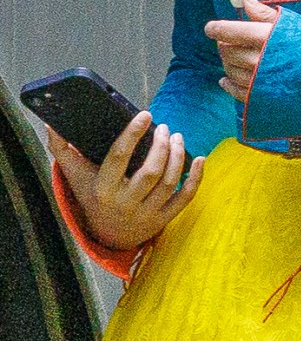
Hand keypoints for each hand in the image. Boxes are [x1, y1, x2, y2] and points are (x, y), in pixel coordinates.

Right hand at [49, 112, 204, 249]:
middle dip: (161, 146)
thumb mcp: (75, 175)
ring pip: (169, 183)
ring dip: (178, 157)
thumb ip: (62, 149)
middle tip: (165, 127)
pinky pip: (184, 199)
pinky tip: (200, 159)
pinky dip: (196, 179)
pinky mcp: (163, 220)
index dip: (133, 134)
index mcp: (104, 189)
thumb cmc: (92, 195)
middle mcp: (125, 203)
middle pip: (150, 172)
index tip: (145, 114)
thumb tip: (49, 123)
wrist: (107, 236)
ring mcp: (146, 214)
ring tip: (177, 137)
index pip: (119, 158)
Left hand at [205, 0, 276, 101]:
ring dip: (226, 62)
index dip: (218, 28)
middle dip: (223, 44)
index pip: (233, 31)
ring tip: (229, 56)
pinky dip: (228, 84)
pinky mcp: (264, 100)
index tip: (210, 28)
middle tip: (224, 39)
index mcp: (267, 38)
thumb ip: (266, 14)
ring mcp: (261, 83)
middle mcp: (260, 61)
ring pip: (231, 71)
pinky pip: (238, 92)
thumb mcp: (296, 25)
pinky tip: (225, 79)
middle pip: (229, 51)